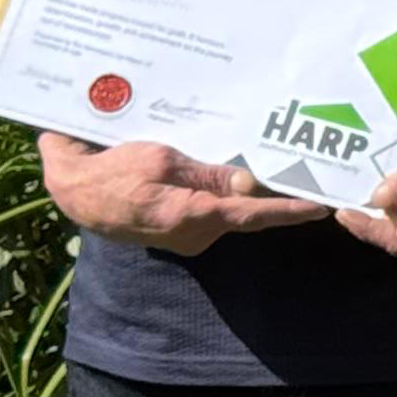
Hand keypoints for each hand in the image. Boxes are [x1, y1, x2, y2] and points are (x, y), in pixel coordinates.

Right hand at [38, 132, 328, 254]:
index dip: (288, 210)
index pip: (251, 215)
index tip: (321, 206)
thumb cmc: (114, 172)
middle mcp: (195, 234)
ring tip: (281, 164)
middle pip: (247, 213)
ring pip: (231, 211)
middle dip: (277, 195)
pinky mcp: (180, 228)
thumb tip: (249, 182)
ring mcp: (188, 235)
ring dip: (251, 192)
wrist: (75, 191)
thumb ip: (207, 174)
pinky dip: (227, 194)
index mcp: (192, 217)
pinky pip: (213, 210)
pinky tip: (237, 171)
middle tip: (311, 174)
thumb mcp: (162, 161)